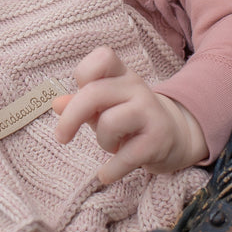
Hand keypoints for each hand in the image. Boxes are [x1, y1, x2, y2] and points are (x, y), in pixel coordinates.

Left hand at [51, 45, 207, 185]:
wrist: (176, 136)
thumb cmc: (129, 119)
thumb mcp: (104, 107)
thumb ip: (79, 103)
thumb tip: (56, 103)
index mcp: (122, 75)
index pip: (103, 57)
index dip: (83, 73)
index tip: (77, 95)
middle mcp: (137, 87)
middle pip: (94, 93)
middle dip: (71, 118)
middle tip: (61, 137)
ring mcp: (150, 112)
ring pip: (109, 122)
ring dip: (102, 141)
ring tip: (110, 146)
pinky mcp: (159, 140)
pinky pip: (127, 155)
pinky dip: (111, 170)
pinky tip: (106, 174)